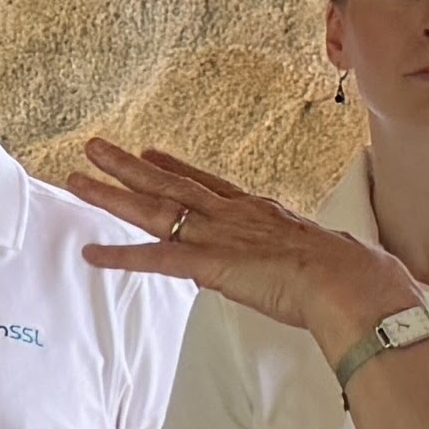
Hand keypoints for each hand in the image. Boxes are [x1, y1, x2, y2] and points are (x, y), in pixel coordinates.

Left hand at [71, 140, 428, 355]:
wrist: (352, 282)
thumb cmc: (352, 277)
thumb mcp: (325, 258)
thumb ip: (309, 260)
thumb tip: (324, 270)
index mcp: (259, 214)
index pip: (207, 186)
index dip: (176, 169)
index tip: (151, 153)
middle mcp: (232, 216)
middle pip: (170, 184)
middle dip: (129, 166)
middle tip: (95, 146)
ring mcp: (218, 237)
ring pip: (153, 210)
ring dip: (111, 195)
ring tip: (76, 178)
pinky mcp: (210, 265)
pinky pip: (154, 260)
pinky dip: (121, 257)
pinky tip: (91, 255)